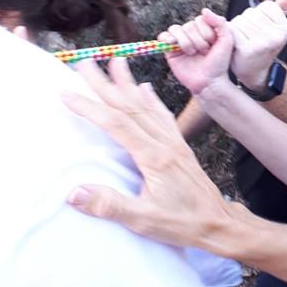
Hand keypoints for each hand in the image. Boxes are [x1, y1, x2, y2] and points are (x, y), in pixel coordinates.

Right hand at [63, 57, 246, 255]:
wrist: (219, 223)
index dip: (91, 107)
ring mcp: (174, 142)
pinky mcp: (180, 147)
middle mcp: (164, 143)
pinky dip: (151, 100)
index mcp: (154, 157)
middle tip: (86, 63)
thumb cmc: (183, 224)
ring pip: (147, 106)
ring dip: (128, 83)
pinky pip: (163, 116)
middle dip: (105, 84)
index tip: (68, 92)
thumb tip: (74, 193)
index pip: (116, 124)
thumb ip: (110, 206)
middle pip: (129, 106)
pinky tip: (146, 89)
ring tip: (117, 61)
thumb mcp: (144, 221)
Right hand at [159, 9, 235, 96]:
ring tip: (192, 53)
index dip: (206, 32)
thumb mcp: (227, 40)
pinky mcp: (170, 51)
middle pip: (188, 25)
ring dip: (186, 42)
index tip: (213, 45)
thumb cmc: (220, 63)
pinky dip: (167, 39)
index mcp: (204, 29)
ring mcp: (180, 41)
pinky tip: (175, 46)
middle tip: (204, 52)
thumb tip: (203, 10)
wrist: (210, 82)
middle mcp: (192, 34)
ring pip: (176, 29)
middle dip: (198, 40)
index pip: (200, 19)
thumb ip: (219, 22)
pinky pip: (162, 36)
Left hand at [229, 0, 286, 90]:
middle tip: (251, 37)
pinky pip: (233, 30)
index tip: (262, 29)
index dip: (259, 15)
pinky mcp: (248, 49)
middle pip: (252, 13)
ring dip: (238, 28)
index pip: (266, 6)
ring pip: (241, 20)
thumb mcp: (275, 27)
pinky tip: (237, 45)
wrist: (254, 71)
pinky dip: (231, 36)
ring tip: (245, 41)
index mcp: (286, 28)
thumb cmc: (263, 45)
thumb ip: (280, 9)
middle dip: (247, 22)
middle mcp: (277, 35)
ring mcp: (263, 42)